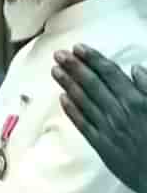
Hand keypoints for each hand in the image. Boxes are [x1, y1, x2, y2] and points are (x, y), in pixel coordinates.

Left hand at [52, 43, 146, 192]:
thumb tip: (135, 69)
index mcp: (136, 101)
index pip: (109, 74)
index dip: (92, 59)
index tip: (77, 47)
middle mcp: (118, 112)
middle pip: (92, 84)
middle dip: (74, 66)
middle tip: (58, 54)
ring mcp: (108, 128)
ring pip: (83, 101)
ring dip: (67, 84)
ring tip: (54, 70)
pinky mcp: (102, 145)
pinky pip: (83, 124)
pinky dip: (71, 110)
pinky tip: (61, 98)